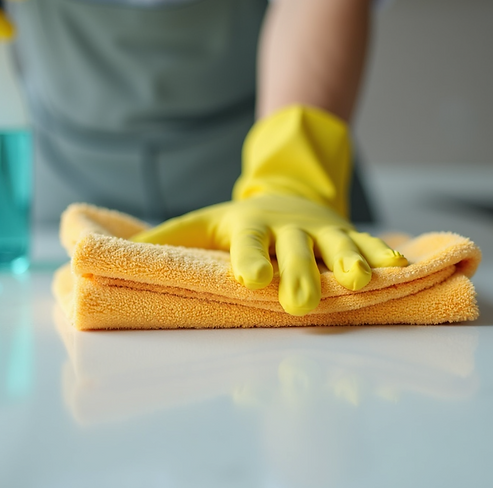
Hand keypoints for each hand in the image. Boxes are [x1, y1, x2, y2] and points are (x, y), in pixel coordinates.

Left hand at [133, 193, 406, 315]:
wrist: (286, 189)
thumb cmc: (234, 222)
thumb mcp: (196, 226)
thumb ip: (162, 244)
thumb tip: (94, 257)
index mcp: (247, 225)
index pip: (247, 240)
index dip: (249, 257)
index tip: (249, 278)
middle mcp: (286, 226)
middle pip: (295, 247)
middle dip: (299, 272)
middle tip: (300, 303)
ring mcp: (319, 229)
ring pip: (336, 243)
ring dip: (348, 260)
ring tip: (359, 282)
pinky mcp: (344, 234)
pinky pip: (366, 242)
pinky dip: (382, 254)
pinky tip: (398, 269)